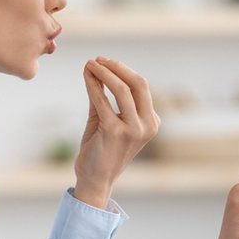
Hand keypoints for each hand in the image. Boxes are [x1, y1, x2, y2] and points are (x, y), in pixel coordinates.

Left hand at [72, 57, 158, 207]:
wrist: (94, 179)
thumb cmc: (100, 150)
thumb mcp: (106, 119)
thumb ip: (104, 96)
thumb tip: (96, 69)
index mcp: (152, 122)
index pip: (141, 87)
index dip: (122, 71)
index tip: (104, 62)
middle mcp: (148, 126)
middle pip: (138, 84)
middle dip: (117, 67)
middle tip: (98, 59)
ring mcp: (133, 130)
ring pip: (123, 89)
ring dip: (105, 73)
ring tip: (90, 63)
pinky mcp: (114, 132)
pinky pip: (103, 101)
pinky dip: (93, 85)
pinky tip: (86, 76)